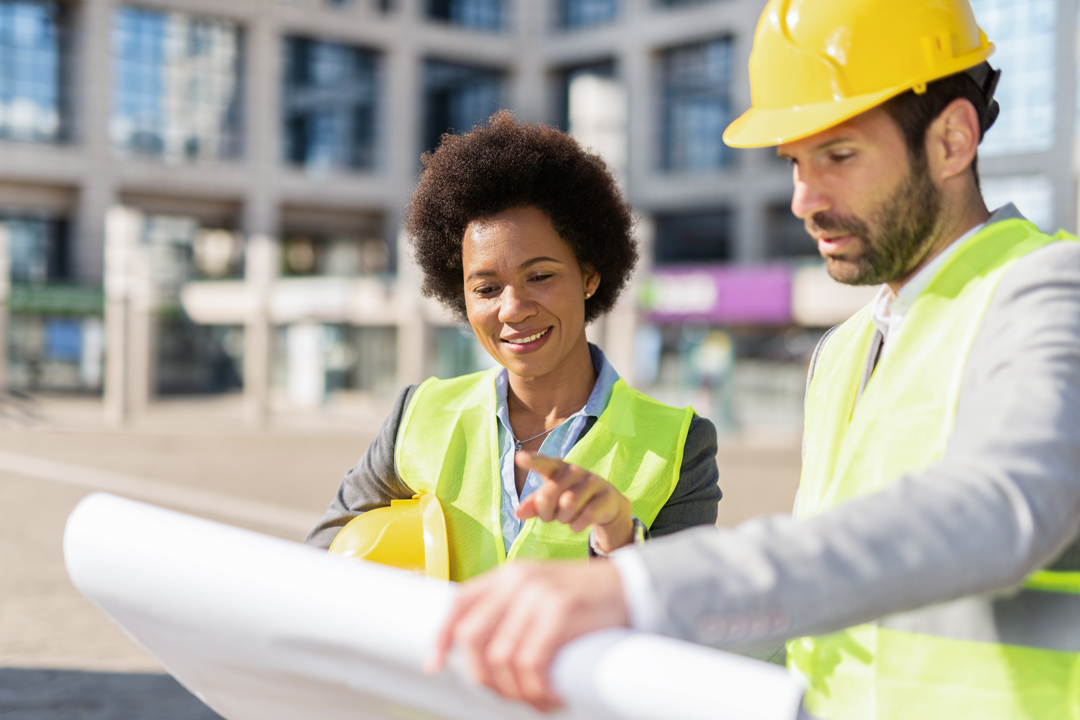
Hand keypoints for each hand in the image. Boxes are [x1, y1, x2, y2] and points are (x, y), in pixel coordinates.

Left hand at [426, 560, 629, 710]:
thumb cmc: (584, 599)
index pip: (459, 603)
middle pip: (473, 637)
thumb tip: (479, 651)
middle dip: (483, 676)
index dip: (442, 637)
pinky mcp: (560, 613)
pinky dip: (536, 689)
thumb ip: (509, 611)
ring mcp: (538, 595)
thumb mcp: (539, 593)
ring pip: (501, 657)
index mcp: (507, 575)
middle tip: (504, 694)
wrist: (630, 587)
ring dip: (515, 690)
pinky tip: (550, 696)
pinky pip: (530, 664)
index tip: (435, 665)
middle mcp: (517, 581)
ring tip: (535, 698)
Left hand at [514, 452, 633, 552]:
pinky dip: (577, 525)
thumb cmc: (570, 499)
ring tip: (567, 517)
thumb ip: (533, 505)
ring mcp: (592, 481)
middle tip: (551, 516)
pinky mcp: (607, 495)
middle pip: (549, 494)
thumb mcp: (550, 501)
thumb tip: (517, 513)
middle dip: (546, 512)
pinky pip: (587, 515)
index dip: (532, 461)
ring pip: (568, 505)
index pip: (543, 463)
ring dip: (563, 519)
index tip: (520, 457)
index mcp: (557, 468)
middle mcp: (574, 470)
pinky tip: (577, 524)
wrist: (605, 505)